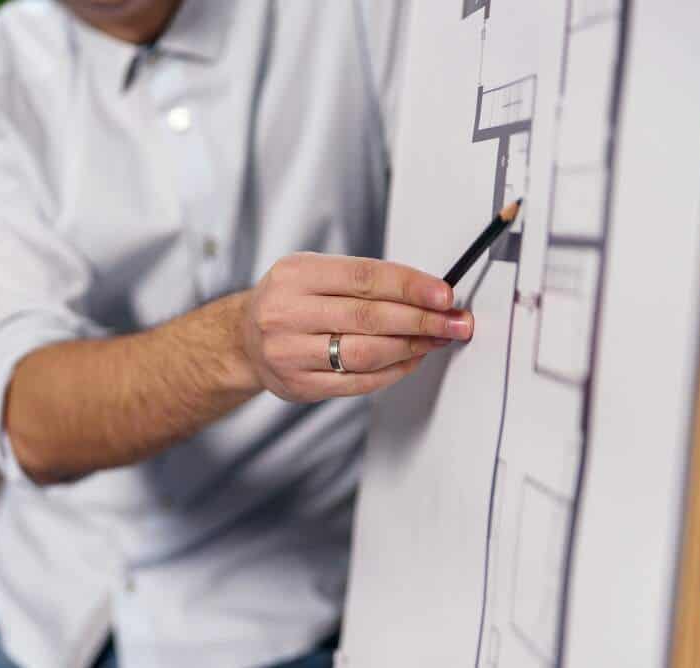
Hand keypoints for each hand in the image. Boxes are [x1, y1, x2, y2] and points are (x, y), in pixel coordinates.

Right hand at [241, 252, 473, 401]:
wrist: (243, 340)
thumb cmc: (291, 301)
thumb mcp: (314, 273)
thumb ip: (364, 280)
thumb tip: (429, 294)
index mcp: (295, 275)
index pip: (364, 277)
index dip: (410, 286)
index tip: (444, 294)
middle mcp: (287, 313)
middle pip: (369, 317)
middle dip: (421, 320)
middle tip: (456, 322)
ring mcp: (290, 352)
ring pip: (366, 353)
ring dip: (411, 348)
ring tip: (436, 340)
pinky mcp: (299, 385)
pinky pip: (358, 382)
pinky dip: (393, 372)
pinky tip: (411, 360)